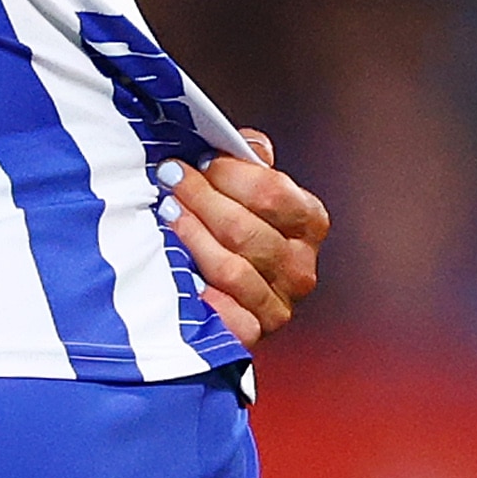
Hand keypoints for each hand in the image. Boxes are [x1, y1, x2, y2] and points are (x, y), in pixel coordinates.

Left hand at [163, 130, 329, 349]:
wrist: (216, 283)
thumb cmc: (229, 221)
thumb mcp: (244, 183)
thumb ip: (249, 159)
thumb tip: (247, 144)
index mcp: (308, 222)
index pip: (272, 192)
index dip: (228, 173)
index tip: (197, 161)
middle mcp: (300, 267)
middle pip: (246, 229)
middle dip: (201, 199)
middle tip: (170, 179)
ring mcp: (279, 304)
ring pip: (231, 268)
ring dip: (192, 236)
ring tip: (167, 214)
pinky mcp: (254, 333)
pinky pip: (227, 315)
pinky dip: (202, 293)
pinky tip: (182, 272)